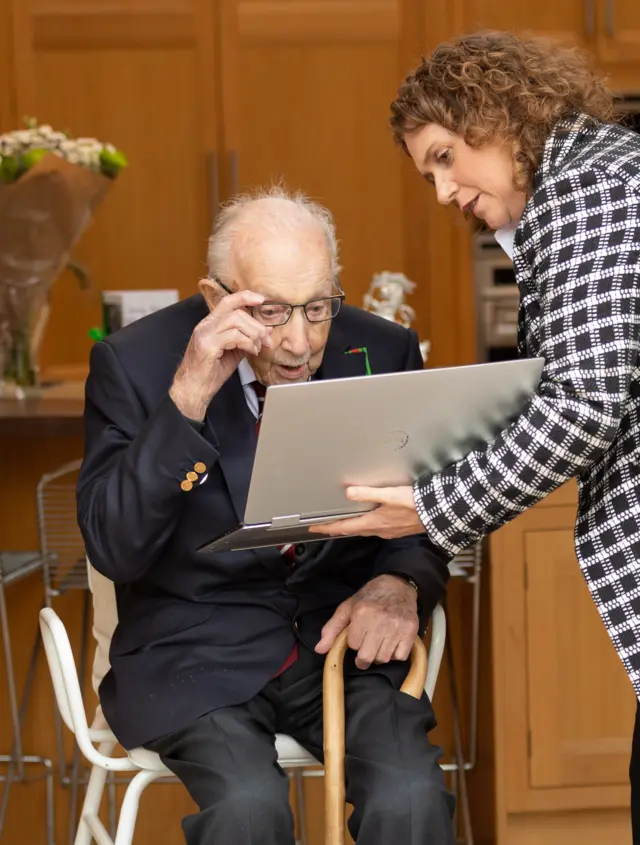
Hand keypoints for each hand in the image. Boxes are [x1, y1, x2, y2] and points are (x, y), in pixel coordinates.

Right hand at [170, 287, 272, 420]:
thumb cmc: (209, 374)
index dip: (246, 297)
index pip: (228, 301)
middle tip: (266, 340)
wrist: (192, 390)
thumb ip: (247, 339)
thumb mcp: (233, 353)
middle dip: (257, 325)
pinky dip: (248, 342)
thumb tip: (266, 331)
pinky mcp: (207, 345)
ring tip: (257, 347)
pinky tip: (250, 351)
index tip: (261, 300)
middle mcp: (205, 325)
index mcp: (210, 324)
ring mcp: (205, 333)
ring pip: (236, 320)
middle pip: (237, 311)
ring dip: (253, 333)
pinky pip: (234, 336)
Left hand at [309, 485, 423, 539]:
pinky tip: (370, 519)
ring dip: (352, 526)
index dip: (327, 527)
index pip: (344, 527)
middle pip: (352, 530)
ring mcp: (389, 531)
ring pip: (364, 530)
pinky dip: (367, 524)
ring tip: (343, 522)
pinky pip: (376, 528)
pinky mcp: (397, 528)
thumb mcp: (390, 495)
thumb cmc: (416, 504)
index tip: (313, 527)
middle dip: (337, 527)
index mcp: (374, 522)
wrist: (437, 513)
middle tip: (324, 525)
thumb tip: (349, 492)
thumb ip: (368, 493)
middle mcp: (379, 530)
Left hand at [315, 574, 418, 668]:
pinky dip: (395, 654)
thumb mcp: (347, 608)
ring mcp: (397, 627)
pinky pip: (400, 656)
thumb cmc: (369, 598)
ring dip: (379, 655)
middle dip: (364, 657)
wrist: (397, 586)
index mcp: (361, 613)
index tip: (357, 637)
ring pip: (384, 659)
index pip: (353, 645)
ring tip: (378, 644)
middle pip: (368, 657)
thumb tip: (319, 649)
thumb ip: (331, 629)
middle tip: (365, 651)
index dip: (354, 642)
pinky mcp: (411, 631)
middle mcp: (380, 621)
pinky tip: (391, 643)